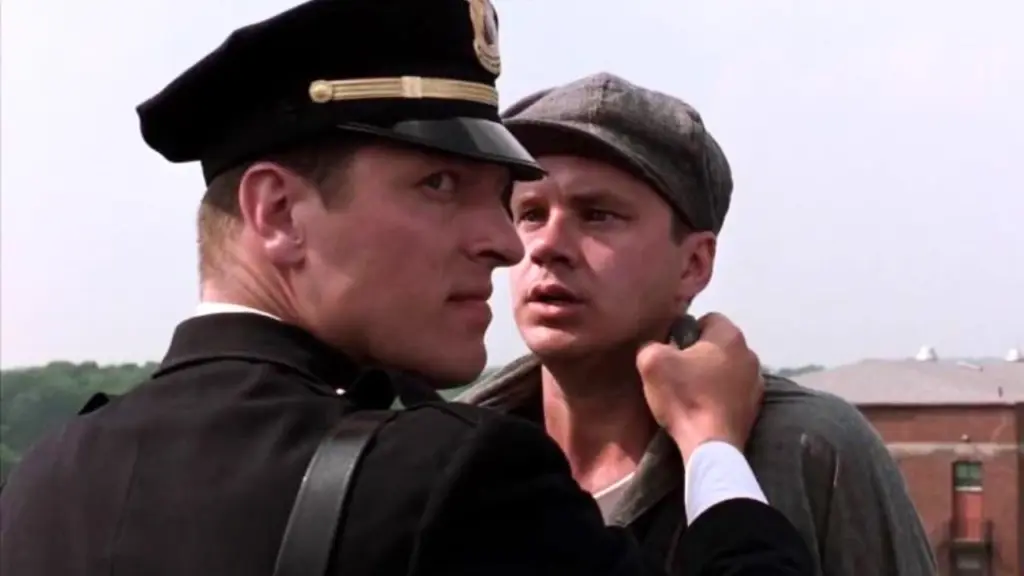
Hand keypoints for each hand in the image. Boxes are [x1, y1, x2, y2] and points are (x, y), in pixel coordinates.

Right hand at [636, 312, 762, 461]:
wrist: (711, 446)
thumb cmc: (685, 397)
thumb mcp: (652, 363)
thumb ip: (651, 345)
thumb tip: (657, 348)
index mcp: (729, 336)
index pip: (707, 318)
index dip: (686, 332)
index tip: (672, 351)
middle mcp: (750, 353)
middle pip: (718, 344)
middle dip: (700, 354)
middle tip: (679, 372)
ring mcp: (757, 381)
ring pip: (728, 368)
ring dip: (712, 375)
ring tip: (692, 392)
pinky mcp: (756, 406)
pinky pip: (734, 391)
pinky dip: (721, 395)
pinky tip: (705, 407)